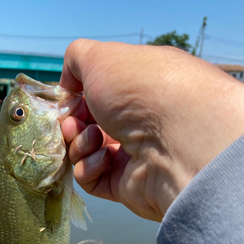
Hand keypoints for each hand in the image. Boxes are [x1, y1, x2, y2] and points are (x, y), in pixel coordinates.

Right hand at [61, 40, 243, 220]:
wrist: (174, 138)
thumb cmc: (140, 89)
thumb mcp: (102, 57)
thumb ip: (77, 58)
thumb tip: (68, 84)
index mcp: (138, 89)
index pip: (97, 95)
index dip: (76, 97)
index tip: (69, 98)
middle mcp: (138, 121)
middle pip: (87, 124)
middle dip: (72, 122)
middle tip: (73, 122)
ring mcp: (132, 155)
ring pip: (85, 152)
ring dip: (79, 143)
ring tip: (93, 137)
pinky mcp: (125, 185)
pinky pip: (92, 179)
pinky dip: (89, 167)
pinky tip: (105, 158)